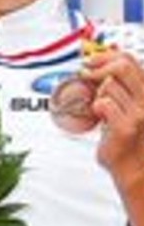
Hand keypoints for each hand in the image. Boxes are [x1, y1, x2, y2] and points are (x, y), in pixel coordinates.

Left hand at [83, 49, 143, 190]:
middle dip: (99, 67)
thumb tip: (103, 64)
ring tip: (102, 110)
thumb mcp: (132, 107)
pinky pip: (103, 104)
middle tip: (86, 74)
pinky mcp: (125, 127)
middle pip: (122, 67)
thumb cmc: (132, 139)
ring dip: (98, 95)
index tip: (91, 60)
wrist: (136, 169)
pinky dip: (96, 109)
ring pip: (108, 87)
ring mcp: (139, 114)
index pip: (130, 60)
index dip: (107, 56)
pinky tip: (100, 118)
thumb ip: (123, 87)